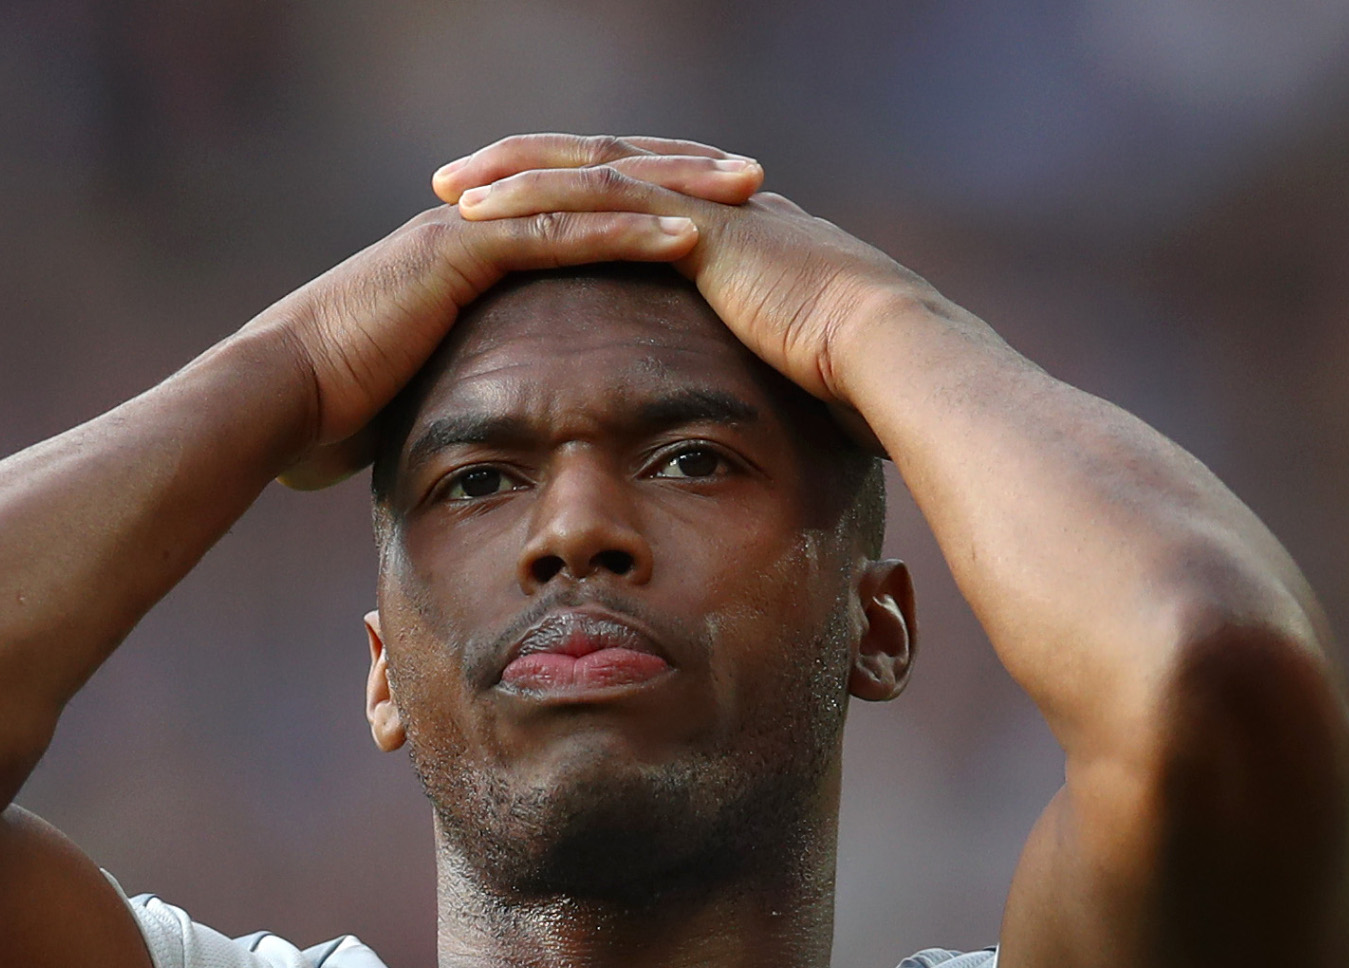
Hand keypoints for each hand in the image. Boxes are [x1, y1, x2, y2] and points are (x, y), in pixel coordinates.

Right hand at [260, 137, 769, 488]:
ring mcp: (469, 230)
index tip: (716, 216)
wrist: (276, 399)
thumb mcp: (417, 397)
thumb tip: (477, 445)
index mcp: (477, 250)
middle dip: (679, 175)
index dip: (649, 205)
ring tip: (746, 190)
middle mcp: (479, 222)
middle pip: (600, 184)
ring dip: (672, 190)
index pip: (580, 212)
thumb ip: (457, 396)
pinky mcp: (459, 254)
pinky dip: (626, 234)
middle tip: (756, 177)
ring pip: (591, 194)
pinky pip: (559, 235)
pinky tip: (689, 236)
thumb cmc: (334, 413)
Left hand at [439, 133, 940, 443]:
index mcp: (731, 232)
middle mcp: (714, 204)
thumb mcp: (795, 373)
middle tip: (458, 177)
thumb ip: (761, 375)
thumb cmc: (862, 386)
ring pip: (591, 170)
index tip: (517, 215)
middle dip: (527, 168)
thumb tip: (754, 420)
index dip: (574, 202)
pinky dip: (537, 200)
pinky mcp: (700, 226)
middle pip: (602, 167)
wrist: (898, 360)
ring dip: (514, 173)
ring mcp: (707, 208)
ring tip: (449, 185)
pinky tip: (482, 211)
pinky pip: (602, 200)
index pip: (637, 202)